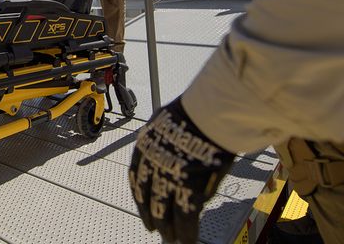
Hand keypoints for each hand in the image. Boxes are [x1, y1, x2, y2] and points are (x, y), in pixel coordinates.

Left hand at [129, 97, 234, 242]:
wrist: (207, 113)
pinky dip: (187, 232)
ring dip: (169, 229)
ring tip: (172, 239)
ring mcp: (169, 179)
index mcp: (144, 149)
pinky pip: (186, 218)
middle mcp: (152, 166)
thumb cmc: (193, 112)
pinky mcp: (188, 190)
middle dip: (154, 218)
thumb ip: (165, 144)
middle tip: (158, 230)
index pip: (137, 180)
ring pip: (165, 212)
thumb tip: (172, 161)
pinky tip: (188, 240)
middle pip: (149, 200)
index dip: (140, 199)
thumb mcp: (167, 124)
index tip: (144, 210)